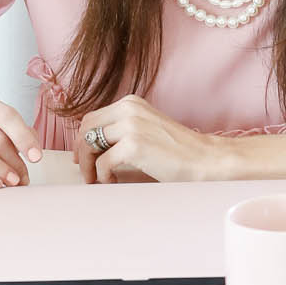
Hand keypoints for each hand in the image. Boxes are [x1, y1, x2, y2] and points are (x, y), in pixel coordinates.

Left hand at [75, 95, 219, 184]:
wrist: (205, 159)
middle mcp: (129, 109)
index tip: (82, 156)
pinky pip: (103, 162)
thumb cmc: (179, 151)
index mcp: (131, 103)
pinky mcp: (133, 145)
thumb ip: (123, 131)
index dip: (82, 138)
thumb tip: (95, 147)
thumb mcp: (147, 129)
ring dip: (88, 165)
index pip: (93, 118)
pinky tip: (112, 180)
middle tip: (85, 170)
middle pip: (87, 128)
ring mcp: (130, 125)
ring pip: (90, 144)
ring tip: (96, 179)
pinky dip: (102, 175)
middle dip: (81, 151)